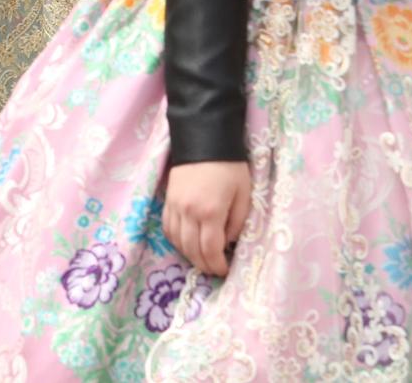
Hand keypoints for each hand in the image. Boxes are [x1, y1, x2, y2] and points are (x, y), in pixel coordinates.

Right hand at [162, 160, 251, 276]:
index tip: (225, 271)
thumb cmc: (230, 167)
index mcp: (210, 212)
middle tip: (214, 270)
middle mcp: (188, 212)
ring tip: (202, 260)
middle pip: (192, 249)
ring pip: (177, 241)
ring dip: (189, 255)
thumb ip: (237, 223)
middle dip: (204, 265)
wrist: (204, 139)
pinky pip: (168, 228)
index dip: (217, 265)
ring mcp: (175, 206)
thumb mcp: (244, 195)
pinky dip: (176, 240)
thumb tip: (228, 242)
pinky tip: (186, 243)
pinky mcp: (168, 200)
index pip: (210, 250)